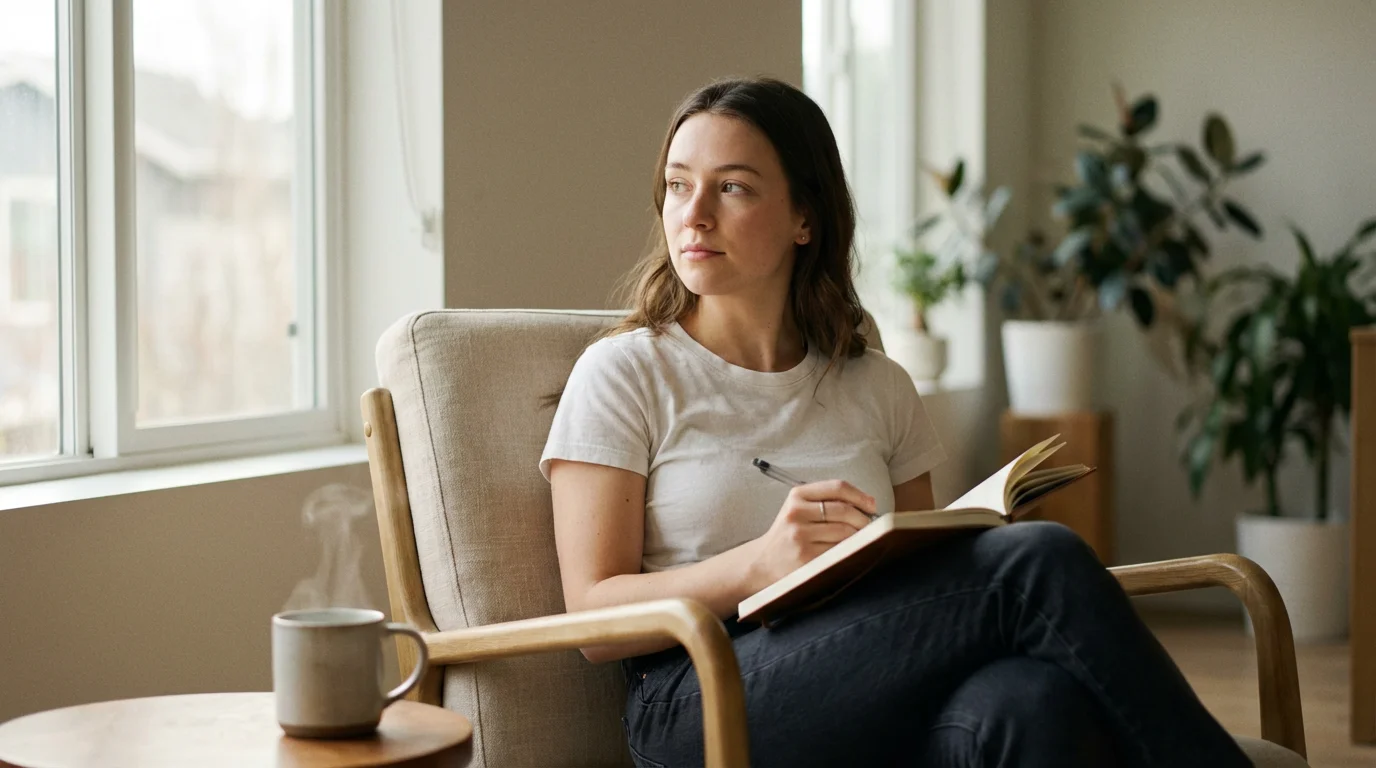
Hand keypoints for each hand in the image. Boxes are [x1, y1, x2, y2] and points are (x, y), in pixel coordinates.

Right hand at [747, 480, 877, 590]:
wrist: (763, 562)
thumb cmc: (789, 534)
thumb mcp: (799, 509)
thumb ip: (827, 501)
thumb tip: (869, 505)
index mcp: (797, 496)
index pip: (837, 487)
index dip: (860, 495)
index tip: (872, 505)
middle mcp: (796, 513)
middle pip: (844, 511)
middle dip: (864, 519)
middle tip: (869, 528)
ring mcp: (800, 536)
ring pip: (845, 532)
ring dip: (860, 537)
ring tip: (860, 540)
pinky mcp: (806, 557)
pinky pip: (839, 551)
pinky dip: (850, 551)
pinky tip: (850, 553)